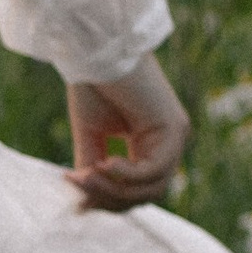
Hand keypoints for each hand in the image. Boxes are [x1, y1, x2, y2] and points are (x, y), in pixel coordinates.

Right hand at [64, 53, 190, 209]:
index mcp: (152, 143)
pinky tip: (104, 164)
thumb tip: (85, 204)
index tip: (75, 195)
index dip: (108, 200)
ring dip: (115, 189)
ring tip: (86, 176)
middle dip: (110, 197)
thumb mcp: (91, 136)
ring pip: (152, 188)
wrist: (97, 48)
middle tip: (78, 186)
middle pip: (146, 194)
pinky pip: (154, 170)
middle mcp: (169, 142)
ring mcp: (176, 136)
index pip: (138, 189)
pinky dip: (127, 174)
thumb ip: (93, 169)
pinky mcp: (174, 128)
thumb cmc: (93, 84)